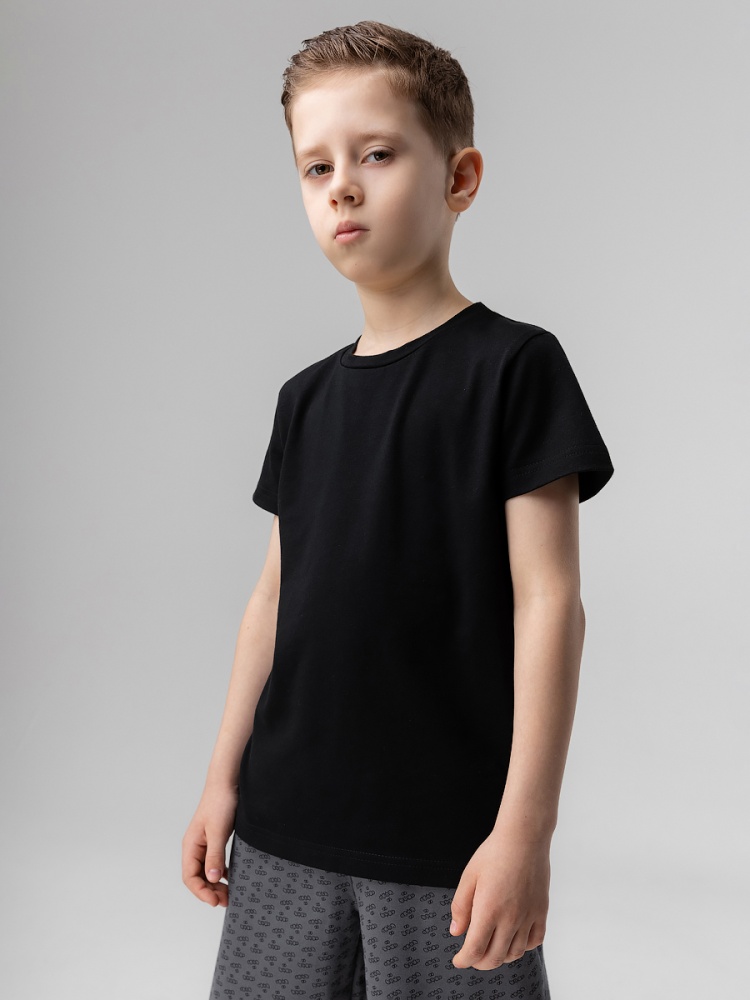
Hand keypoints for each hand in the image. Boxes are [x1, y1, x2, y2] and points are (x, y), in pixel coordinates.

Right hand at [181, 784, 238, 906]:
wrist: (228, 781)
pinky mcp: (215, 840)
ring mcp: (205, 844)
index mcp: (191, 846)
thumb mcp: (218, 831)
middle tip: (226, 901)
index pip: (190, 877)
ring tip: (229, 894)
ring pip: (207, 872)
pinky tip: (231, 878)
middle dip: (210, 891)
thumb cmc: (220, 802)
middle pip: (198, 877)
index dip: (201, 892)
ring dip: (216, 884)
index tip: (215, 901)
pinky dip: (222, 873)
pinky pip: (215, 863)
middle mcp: (195, 847)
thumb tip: (213, 879)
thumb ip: (214, 855)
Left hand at [449, 822, 549, 969]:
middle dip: (479, 963)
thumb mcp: (468, 877)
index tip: (458, 960)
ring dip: (500, 957)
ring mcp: (528, 916)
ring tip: (491, 949)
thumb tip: (456, 932)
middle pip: (494, 958)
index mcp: (488, 910)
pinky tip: (514, 940)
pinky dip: (523, 948)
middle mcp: (510, 918)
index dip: (464, 960)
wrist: (524, 838)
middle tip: (472, 957)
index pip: (475, 950)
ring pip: (515, 953)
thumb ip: (460, 907)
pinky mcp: (541, 911)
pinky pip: (534, 941)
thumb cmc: (493, 854)